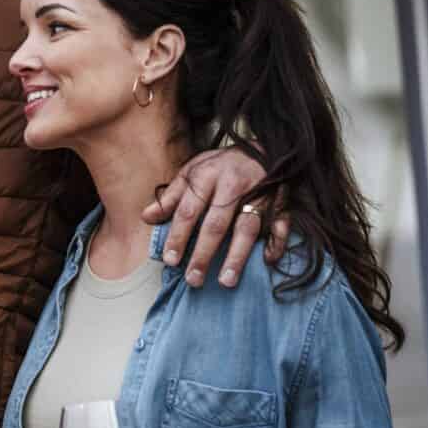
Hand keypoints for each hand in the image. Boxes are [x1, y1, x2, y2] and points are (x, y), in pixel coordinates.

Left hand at [142, 146, 287, 288]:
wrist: (263, 146)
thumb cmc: (221, 165)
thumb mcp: (191, 172)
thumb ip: (171, 196)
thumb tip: (146, 217)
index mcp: (207, 176)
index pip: (189, 211)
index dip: (178, 236)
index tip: (171, 260)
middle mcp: (232, 185)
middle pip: (216, 224)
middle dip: (204, 253)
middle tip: (193, 279)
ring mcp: (258, 193)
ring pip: (247, 227)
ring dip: (237, 255)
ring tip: (226, 281)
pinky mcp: (281, 200)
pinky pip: (281, 223)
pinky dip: (277, 242)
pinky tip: (268, 261)